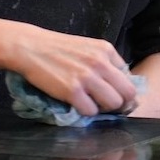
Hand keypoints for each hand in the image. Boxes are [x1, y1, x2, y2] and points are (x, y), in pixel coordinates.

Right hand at [8, 25, 137, 116]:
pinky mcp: (72, 91)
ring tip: (93, 104)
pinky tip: (78, 105)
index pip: (128, 76)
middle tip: (107, 105)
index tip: (114, 93)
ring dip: (105, 109)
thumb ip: (104, 61)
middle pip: (128, 92)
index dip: (122, 88)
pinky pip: (91, 111)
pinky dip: (86, 112)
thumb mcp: (88, 47)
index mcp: (107, 50)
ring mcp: (87, 77)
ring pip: (114, 103)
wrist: (31, 47)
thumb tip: (116, 82)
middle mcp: (101, 63)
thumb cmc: (58, 48)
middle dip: (121, 102)